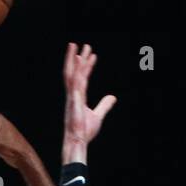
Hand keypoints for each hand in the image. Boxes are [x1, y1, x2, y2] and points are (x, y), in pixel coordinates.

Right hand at [62, 42, 115, 161]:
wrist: (78, 141)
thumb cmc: (84, 131)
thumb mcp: (98, 115)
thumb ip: (105, 105)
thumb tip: (113, 97)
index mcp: (77, 96)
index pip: (81, 77)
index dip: (86, 66)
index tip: (92, 54)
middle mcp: (72, 94)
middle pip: (72, 72)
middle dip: (75, 57)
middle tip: (78, 44)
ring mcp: (72, 96)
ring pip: (72, 74)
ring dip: (74, 60)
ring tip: (77, 46)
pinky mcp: (73, 100)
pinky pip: (75, 83)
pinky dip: (77, 71)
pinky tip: (79, 61)